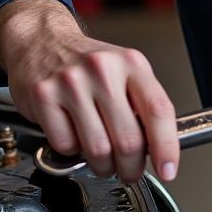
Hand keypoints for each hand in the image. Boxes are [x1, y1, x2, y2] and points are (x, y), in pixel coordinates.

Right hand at [0, 0, 179, 182]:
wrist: (42, 42)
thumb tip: (158, 149)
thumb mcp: (124, 72)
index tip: (168, 169)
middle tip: (128, 170)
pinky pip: (66, 146)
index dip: (167, 146)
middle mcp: (103, 70)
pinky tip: (73, 133)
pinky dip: (72, 151)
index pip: (158, 109)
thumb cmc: (88, 65)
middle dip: (130, 167)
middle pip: (128, 140)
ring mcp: (72, 82)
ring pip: (98, 150)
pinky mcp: (44, 96)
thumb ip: (142, 105)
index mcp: (131, 63)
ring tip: (101, 156)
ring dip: (102, 165)